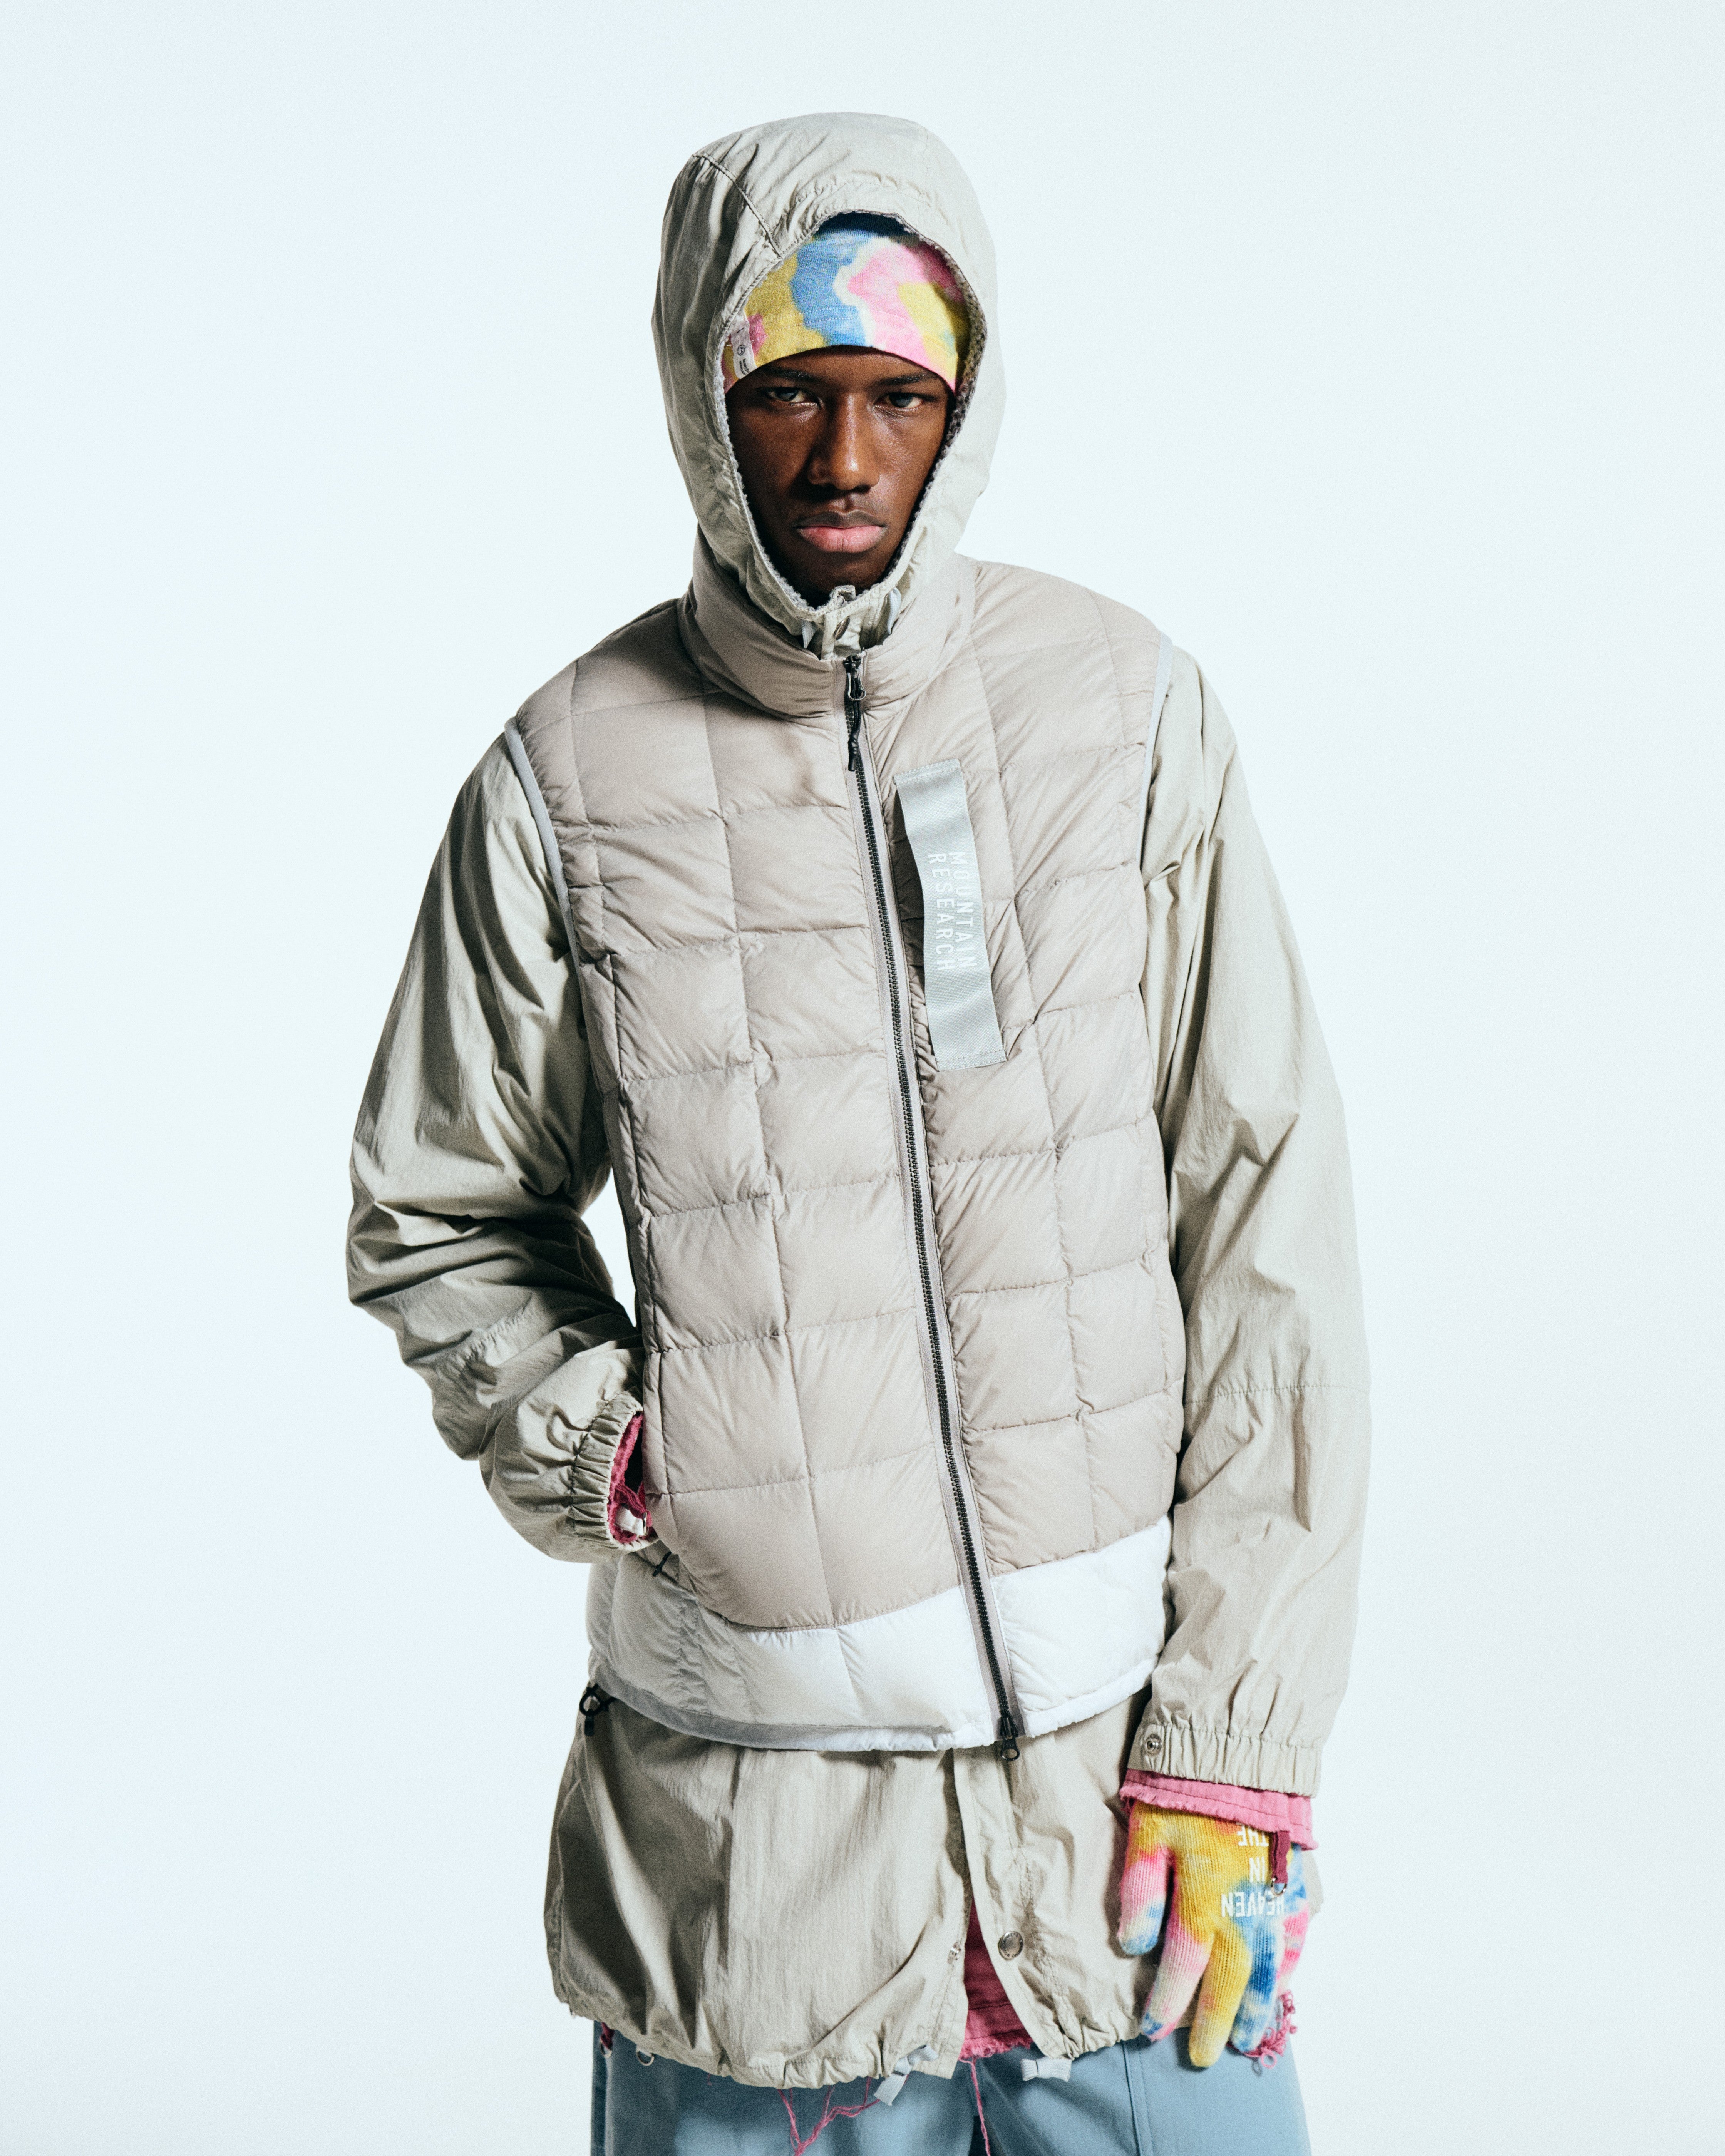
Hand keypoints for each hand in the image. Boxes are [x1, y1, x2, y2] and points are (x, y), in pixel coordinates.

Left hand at [1117, 1807, 1308, 2066]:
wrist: (1238, 1752)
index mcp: (1201, 1894)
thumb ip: (1140, 1891)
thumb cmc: (1182, 1792)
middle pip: (1229, 1979)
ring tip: (1246, 2040)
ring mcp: (1275, 1898)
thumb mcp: (1146, 1833)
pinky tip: (1280, 1986)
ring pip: (1268, 1968)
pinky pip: (1297, 1937)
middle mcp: (1243, 1906)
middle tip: (1204, 2057)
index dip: (1168, 2001)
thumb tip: (1134, 1947)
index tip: (1153, 2031)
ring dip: (1256, 2007)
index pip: (1183, 1964)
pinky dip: (1289, 1967)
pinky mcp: (1296, 1883)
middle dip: (1214, 2022)